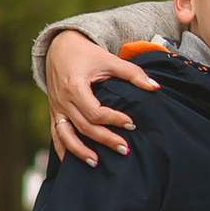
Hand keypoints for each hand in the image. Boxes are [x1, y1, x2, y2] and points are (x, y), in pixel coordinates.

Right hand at [46, 30, 158, 164]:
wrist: (60, 47)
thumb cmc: (87, 54)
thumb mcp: (109, 60)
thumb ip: (133, 73)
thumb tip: (156, 87)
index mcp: (75, 87)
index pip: (95, 112)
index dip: (114, 120)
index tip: (131, 123)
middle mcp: (62, 100)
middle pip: (84, 127)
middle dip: (104, 140)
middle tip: (125, 149)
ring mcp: (55, 108)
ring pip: (65, 136)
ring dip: (79, 152)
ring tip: (97, 163)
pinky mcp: (53, 112)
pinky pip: (55, 135)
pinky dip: (62, 150)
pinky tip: (72, 162)